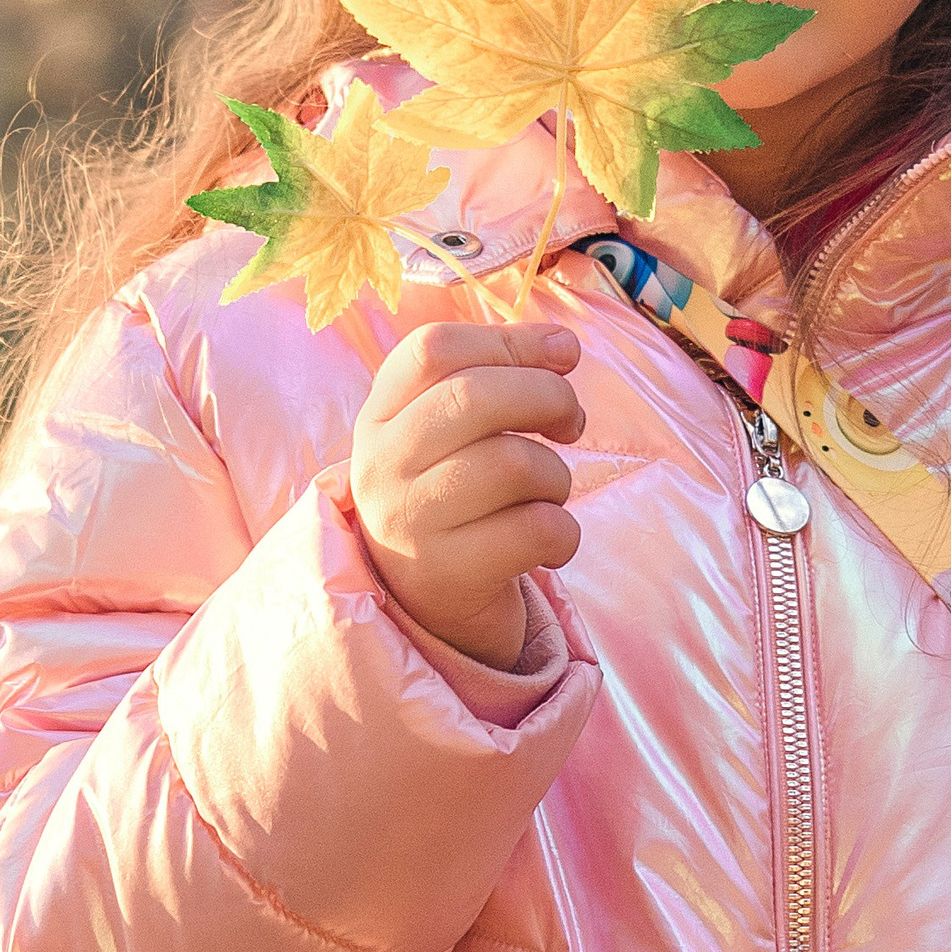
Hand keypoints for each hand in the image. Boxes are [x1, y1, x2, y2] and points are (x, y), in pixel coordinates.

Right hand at [347, 322, 584, 671]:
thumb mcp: (452, 436)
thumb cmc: (456, 502)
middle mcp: (381, 464)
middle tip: (571, 422)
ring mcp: (407, 521)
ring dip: (557, 476)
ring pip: (514, 464)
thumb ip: (497, 379)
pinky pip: (536, 528)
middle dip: (549, 397)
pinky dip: (565, 531)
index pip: (434, 348)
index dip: (511, 340)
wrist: (426, 611)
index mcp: (379, 416)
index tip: (563, 354)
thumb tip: (565, 345)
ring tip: (547, 494)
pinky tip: (551, 542)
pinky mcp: (445, 576)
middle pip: (476, 396)